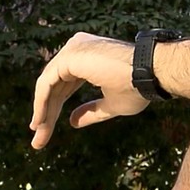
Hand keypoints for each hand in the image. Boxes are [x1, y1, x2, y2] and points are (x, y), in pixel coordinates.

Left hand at [29, 32, 141, 148]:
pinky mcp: (69, 56)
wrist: (150, 74)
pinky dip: (41, 103)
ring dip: (42, 111)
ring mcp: (73, 49)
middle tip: (39, 140)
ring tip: (39, 135)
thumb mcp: (112, 105)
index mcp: (89, 57)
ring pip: (48, 85)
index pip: (66, 84)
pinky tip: (40, 122)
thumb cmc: (138, 87)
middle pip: (56, 85)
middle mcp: (79, 48)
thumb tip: (72, 122)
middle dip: (47, 113)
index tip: (45, 131)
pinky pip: (46, 83)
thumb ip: (92, 111)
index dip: (55, 108)